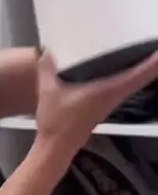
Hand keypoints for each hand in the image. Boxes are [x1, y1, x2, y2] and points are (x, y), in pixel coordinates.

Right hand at [35, 50, 157, 157]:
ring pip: (132, 84)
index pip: (137, 76)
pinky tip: (120, 69)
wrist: (55, 147)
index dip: (153, 63)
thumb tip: (48, 51)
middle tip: (153, 47)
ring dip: (141, 70)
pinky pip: (122, 88)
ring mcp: (109, 104)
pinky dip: (128, 76)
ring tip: (143, 52)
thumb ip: (48, 69)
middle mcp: (113, 98)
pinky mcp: (102, 108)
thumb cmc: (57, 122)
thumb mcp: (48, 92)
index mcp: (107, 92)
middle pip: (140, 79)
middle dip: (151, 63)